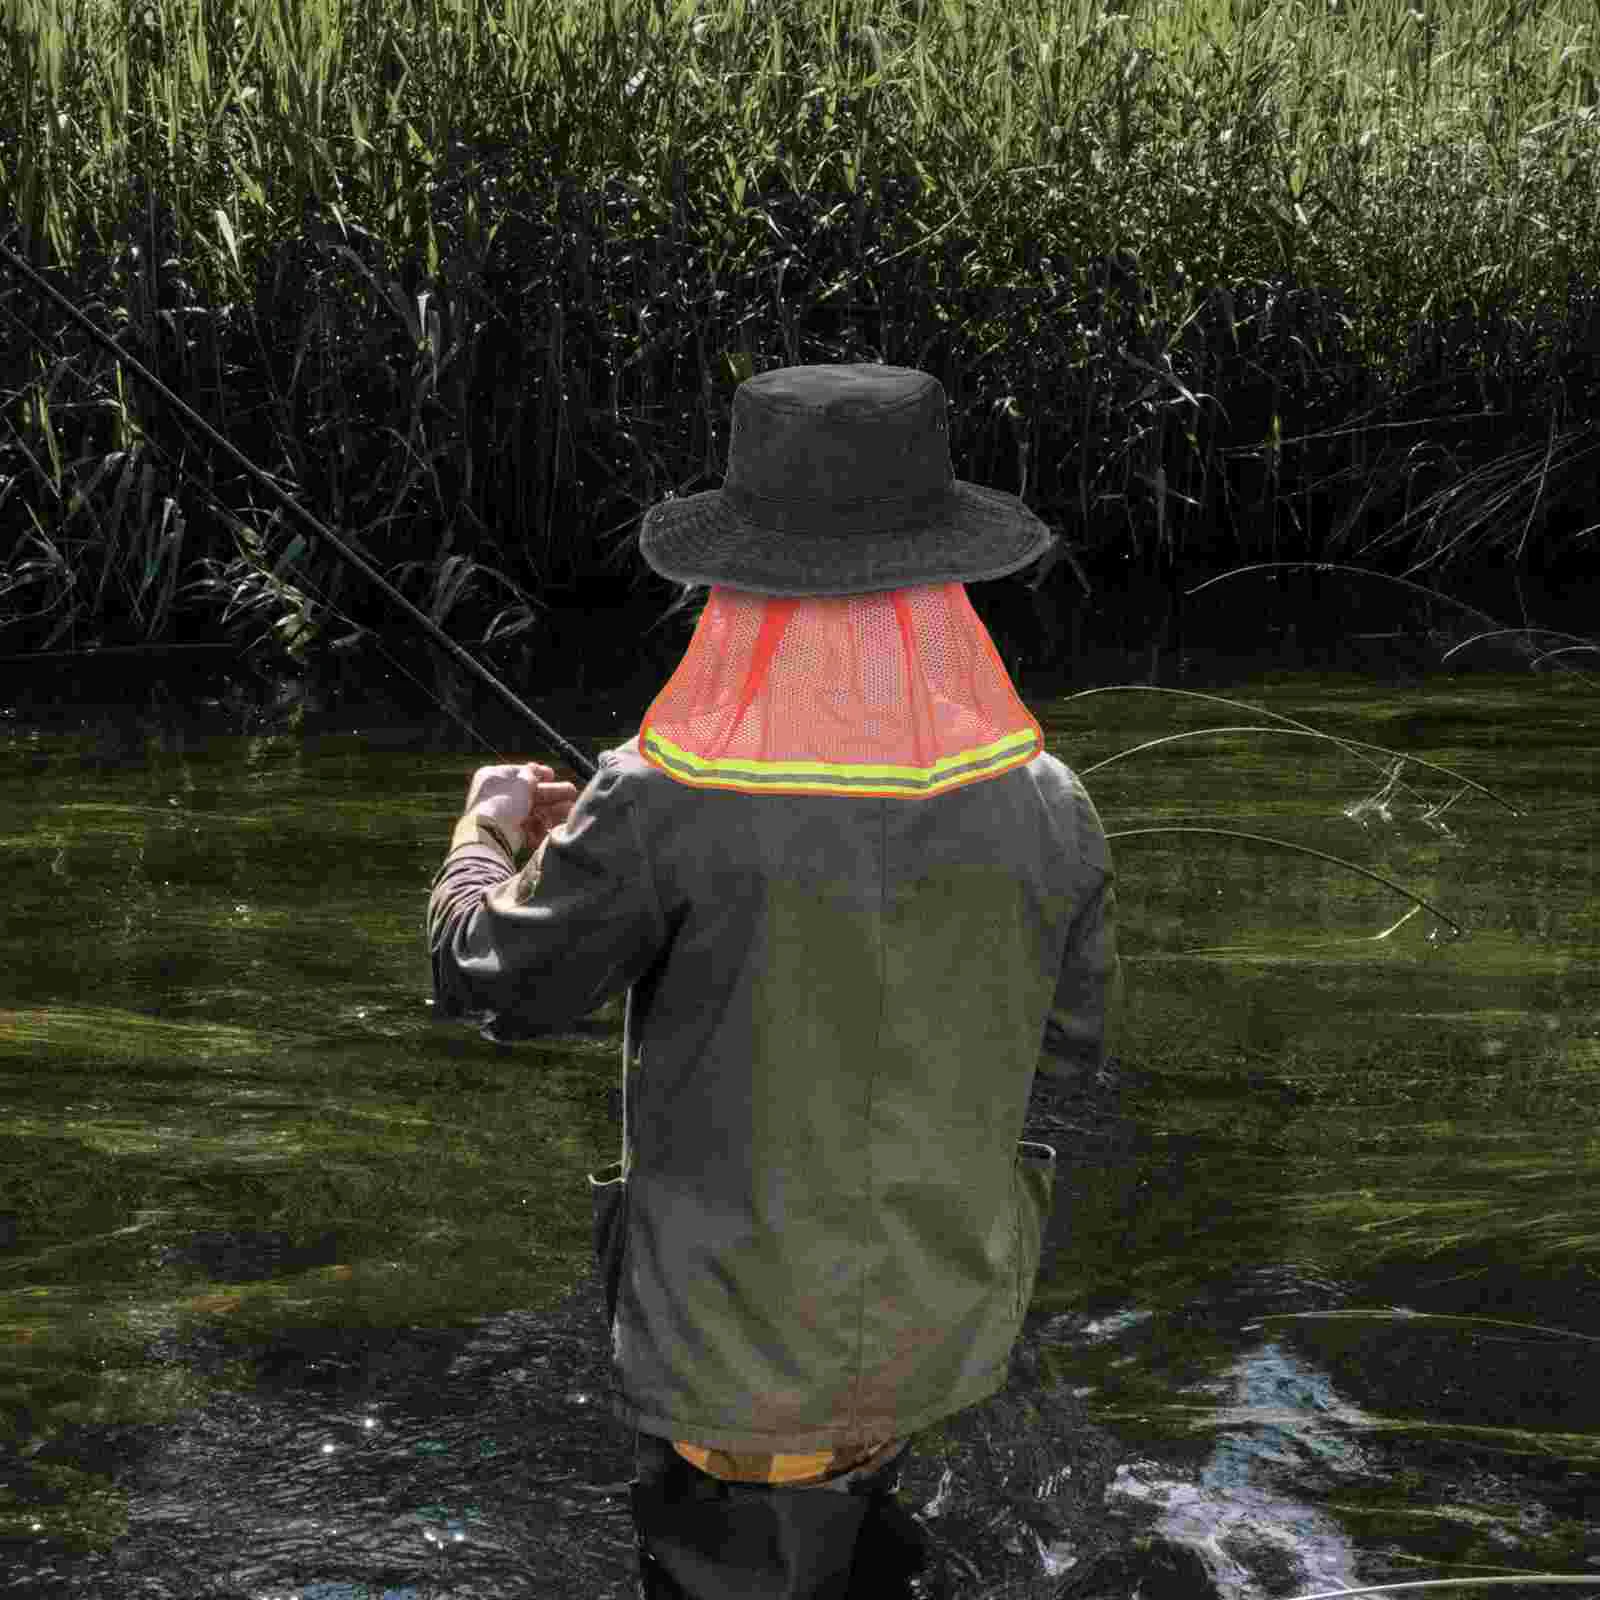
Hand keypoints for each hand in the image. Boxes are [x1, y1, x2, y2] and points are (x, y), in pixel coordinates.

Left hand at [462, 762, 579, 850]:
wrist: (491, 833)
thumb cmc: (504, 801)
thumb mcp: (521, 780)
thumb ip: (531, 773)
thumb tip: (536, 771)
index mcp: (494, 778)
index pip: (520, 774)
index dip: (538, 774)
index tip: (552, 775)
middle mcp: (498, 797)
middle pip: (531, 794)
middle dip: (553, 793)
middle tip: (572, 792)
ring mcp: (504, 817)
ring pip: (533, 812)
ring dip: (553, 810)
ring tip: (570, 810)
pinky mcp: (510, 835)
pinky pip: (530, 829)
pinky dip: (542, 828)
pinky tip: (555, 827)